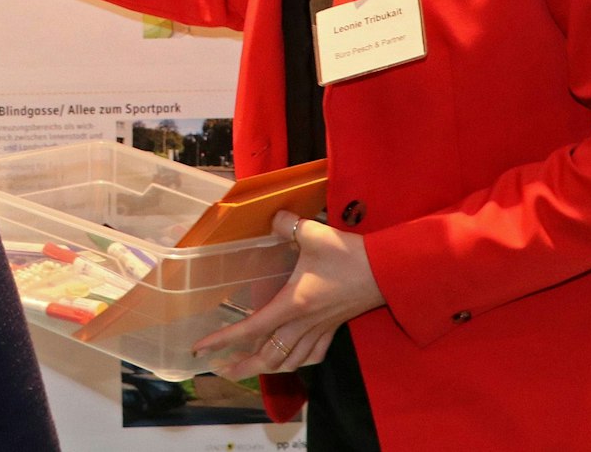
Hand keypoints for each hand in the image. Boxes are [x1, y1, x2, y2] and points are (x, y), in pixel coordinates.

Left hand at [192, 211, 384, 378]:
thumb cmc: (350, 255)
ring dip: (268, 368)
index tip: (202, 348)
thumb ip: (288, 225)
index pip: (252, 328)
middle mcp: (304, 323)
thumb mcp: (315, 234)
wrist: (388, 272)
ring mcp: (320, 329)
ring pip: (290, 360)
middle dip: (243, 367)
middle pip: (269, 356)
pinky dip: (297, 361)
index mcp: (293, 303)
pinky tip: (290, 360)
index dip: (224, 340)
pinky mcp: (334, 328)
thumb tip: (272, 218)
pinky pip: (312, 354)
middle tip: (221, 371)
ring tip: (250, 369)